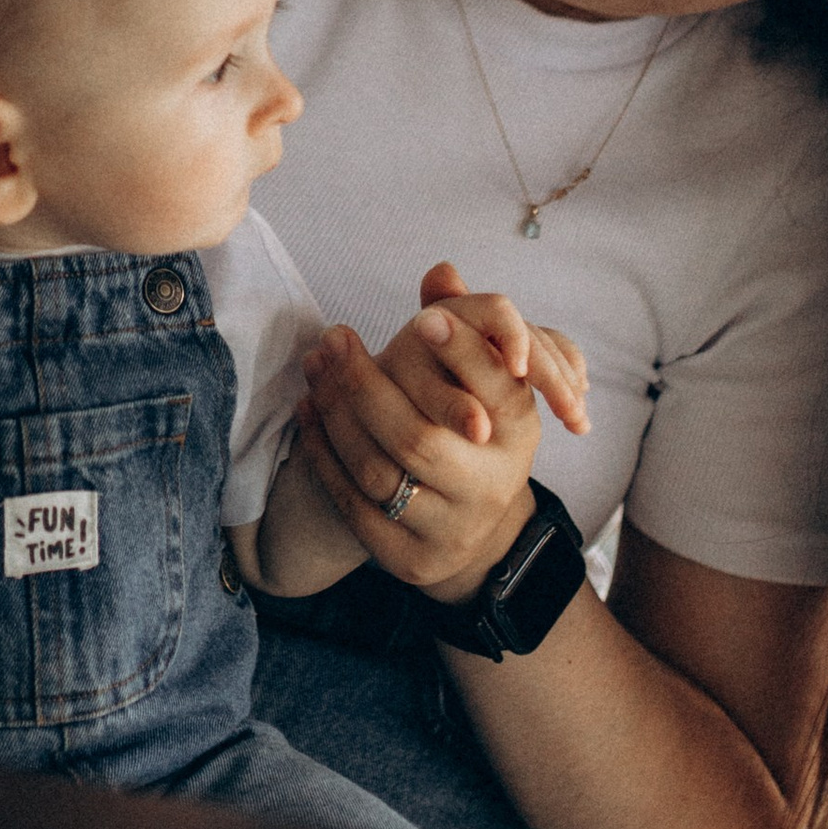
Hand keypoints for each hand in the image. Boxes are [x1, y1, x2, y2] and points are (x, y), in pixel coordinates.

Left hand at [296, 260, 589, 608]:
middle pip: (420, 437)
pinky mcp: (407, 557)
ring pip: (379, 471)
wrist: (470, 529)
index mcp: (519, 434)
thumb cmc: (470, 429)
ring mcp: (450, 528)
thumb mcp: (482, 380)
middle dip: (366, 383)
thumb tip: (442, 271)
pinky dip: (324, 454)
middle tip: (332, 337)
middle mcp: (492, 487)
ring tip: (313, 367)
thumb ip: (464, 323)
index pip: (498, 390)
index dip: (462, 353)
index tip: (420, 318)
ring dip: (336, 413)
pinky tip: (308, 411)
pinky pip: (353, 503)